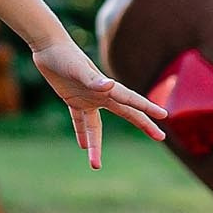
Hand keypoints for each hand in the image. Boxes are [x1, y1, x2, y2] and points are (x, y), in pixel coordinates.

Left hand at [30, 36, 167, 169]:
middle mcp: (101, 95)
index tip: (164, 116)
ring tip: (95, 165)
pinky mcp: (72, 100)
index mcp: (107, 88)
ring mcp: (88, 98)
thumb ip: (93, 79)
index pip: (132, 100)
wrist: (48, 47)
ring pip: (96, 127)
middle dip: (144, 125)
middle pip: (127, 114)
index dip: (148, 108)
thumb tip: (110, 85)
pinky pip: (79, 120)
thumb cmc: (65, 55)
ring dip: (95, 145)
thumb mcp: (78, 68)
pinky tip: (82, 146)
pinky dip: (81, 133)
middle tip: (161, 137)